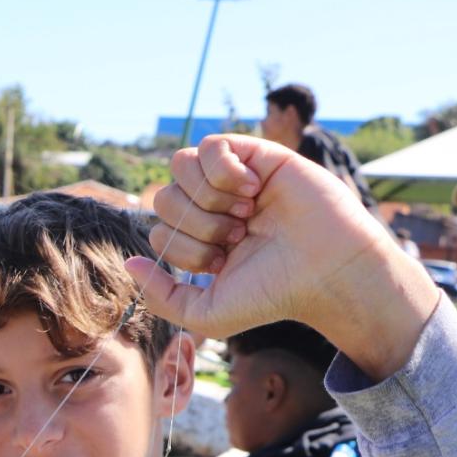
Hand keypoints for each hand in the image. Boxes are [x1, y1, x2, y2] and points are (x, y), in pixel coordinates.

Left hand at [126, 135, 438, 380]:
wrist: (327, 273)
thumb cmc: (273, 295)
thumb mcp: (205, 313)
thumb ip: (161, 295)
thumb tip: (129, 262)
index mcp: (201, 240)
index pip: (159, 229)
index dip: (182, 248)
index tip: (222, 261)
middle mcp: (214, 209)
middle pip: (164, 197)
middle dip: (194, 224)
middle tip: (235, 237)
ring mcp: (234, 181)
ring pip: (181, 168)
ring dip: (206, 196)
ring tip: (244, 213)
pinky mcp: (257, 155)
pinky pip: (211, 144)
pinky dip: (222, 169)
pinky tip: (250, 189)